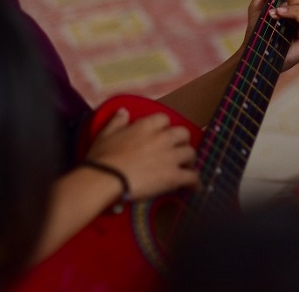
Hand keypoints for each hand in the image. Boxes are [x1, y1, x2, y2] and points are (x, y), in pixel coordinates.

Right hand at [85, 108, 199, 198]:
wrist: (105, 178)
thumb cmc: (103, 157)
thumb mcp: (105, 134)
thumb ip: (117, 121)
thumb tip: (123, 111)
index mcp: (146, 126)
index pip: (164, 119)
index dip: (164, 127)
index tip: (161, 134)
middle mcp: (162, 138)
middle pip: (183, 133)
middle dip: (182, 141)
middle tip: (177, 150)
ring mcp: (170, 156)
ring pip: (191, 153)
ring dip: (189, 160)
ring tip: (186, 167)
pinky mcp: (173, 176)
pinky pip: (192, 177)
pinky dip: (195, 182)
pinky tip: (195, 187)